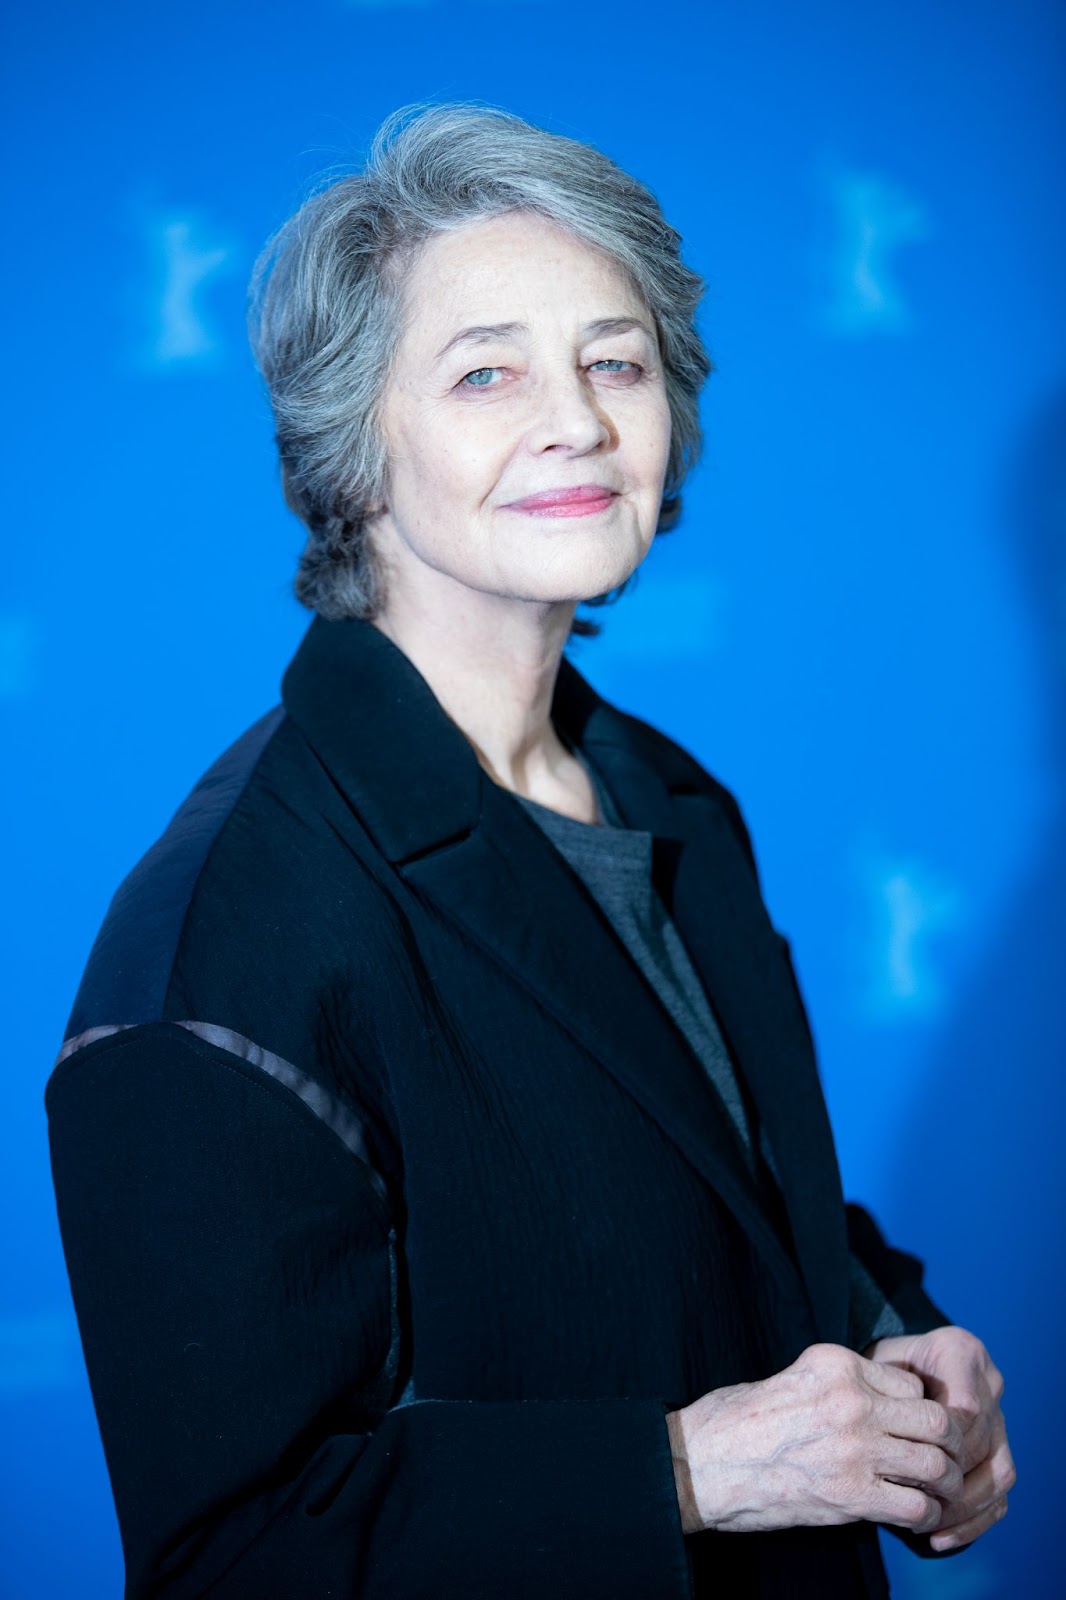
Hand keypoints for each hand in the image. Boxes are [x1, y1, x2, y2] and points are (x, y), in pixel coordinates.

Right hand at [665, 1342, 963, 1536]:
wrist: (706, 1463)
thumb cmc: (743, 1420)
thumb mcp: (796, 1377)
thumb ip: (843, 1385)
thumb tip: (887, 1404)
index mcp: (838, 1362)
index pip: (911, 1383)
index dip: (919, 1408)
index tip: (915, 1429)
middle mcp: (851, 1399)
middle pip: (936, 1420)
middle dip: (950, 1445)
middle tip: (946, 1462)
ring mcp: (854, 1447)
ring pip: (936, 1463)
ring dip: (946, 1484)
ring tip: (938, 1493)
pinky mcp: (850, 1494)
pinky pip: (915, 1505)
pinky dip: (925, 1515)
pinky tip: (915, 1516)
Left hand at [864, 1325, 1015, 1551]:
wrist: (889, 1374)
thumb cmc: (873, 1374)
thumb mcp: (869, 1369)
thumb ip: (879, 1388)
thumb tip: (878, 1429)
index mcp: (960, 1351)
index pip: (963, 1407)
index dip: (937, 1442)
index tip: (900, 1461)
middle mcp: (989, 1380)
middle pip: (979, 1442)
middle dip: (946, 1476)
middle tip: (910, 1497)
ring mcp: (1000, 1417)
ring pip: (998, 1472)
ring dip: (961, 1505)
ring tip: (926, 1523)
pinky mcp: (999, 1450)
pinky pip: (998, 1493)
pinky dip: (971, 1521)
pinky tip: (938, 1537)